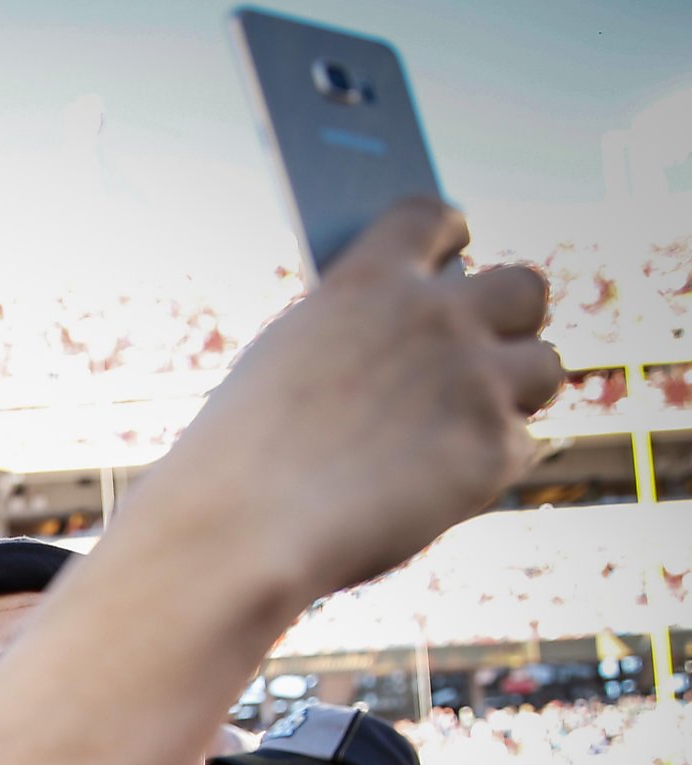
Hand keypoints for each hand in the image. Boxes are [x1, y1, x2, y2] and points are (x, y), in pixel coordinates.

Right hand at [148, 199, 562, 601]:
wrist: (240, 530)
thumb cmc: (238, 459)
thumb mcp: (287, 364)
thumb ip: (358, 336)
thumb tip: (405, 346)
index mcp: (367, 281)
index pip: (433, 217)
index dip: (450, 235)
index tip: (453, 248)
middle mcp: (434, 318)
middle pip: (525, 287)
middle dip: (512, 318)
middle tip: (486, 350)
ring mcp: (474, 382)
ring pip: (544, 366)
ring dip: (513, 393)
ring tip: (469, 426)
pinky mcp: (494, 451)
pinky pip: (521, 447)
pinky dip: (486, 468)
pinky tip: (438, 489)